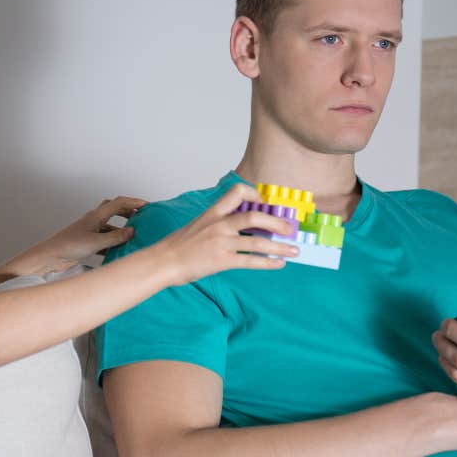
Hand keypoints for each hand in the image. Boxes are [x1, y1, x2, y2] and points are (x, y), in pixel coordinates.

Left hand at [7, 196, 147, 276]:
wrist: (49, 257)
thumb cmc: (68, 247)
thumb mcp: (96, 242)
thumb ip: (115, 237)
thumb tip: (132, 231)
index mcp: (95, 216)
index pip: (118, 203)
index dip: (133, 202)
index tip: (147, 205)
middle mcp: (92, 220)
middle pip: (113, 209)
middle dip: (127, 210)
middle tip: (141, 216)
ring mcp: (89, 231)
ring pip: (109, 225)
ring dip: (120, 228)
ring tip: (133, 235)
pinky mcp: (86, 242)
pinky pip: (103, 239)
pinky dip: (112, 241)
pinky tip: (119, 250)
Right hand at [152, 183, 299, 285]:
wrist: (162, 262)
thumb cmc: (178, 246)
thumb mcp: (197, 225)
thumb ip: (217, 222)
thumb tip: (239, 226)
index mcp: (213, 213)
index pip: (236, 192)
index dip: (254, 194)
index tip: (264, 202)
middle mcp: (219, 225)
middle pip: (254, 217)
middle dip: (276, 222)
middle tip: (290, 228)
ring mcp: (221, 243)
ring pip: (257, 242)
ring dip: (280, 246)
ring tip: (294, 250)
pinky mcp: (221, 261)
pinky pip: (250, 261)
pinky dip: (268, 263)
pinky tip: (279, 264)